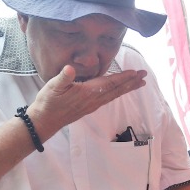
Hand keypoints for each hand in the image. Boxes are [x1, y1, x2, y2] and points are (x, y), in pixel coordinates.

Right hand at [27, 66, 147, 135]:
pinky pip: (108, 99)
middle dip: (131, 83)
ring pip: (113, 95)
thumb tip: (70, 68)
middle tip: (145, 76)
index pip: (109, 83)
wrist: (44, 121)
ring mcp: (92, 105)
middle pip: (116, 90)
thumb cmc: (48, 102)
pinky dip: (117, 93)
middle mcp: (93, 100)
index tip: (136, 73)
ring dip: (126, 88)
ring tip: (138, 83)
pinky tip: (118, 91)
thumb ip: (63, 77)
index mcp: (87, 92)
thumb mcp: (53, 86)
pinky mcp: (89, 107)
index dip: (123, 77)